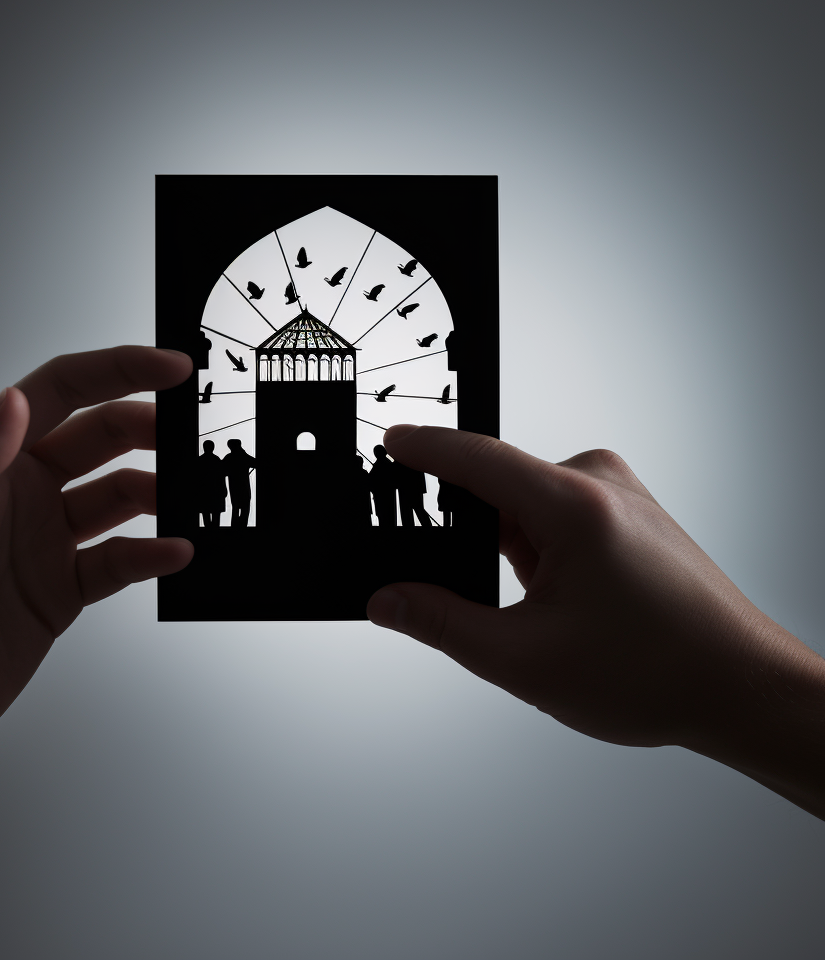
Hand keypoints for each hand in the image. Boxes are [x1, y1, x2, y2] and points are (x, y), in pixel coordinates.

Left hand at [0, 346, 193, 781]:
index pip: (62, 393)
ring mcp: (48, 540)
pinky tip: (176, 553)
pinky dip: (153, 553)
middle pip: (103, 437)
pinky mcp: (65, 587)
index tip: (172, 368)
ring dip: (161, 491)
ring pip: (122, 495)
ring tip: (195, 495)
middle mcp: (23, 493)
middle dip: (151, 428)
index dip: (118, 370)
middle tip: (194, 435)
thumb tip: (14, 398)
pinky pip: (122, 558)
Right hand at [367, 425, 824, 818]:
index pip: (476, 457)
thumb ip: (442, 624)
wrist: (742, 688)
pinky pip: (556, 513)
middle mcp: (600, 483)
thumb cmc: (659, 673)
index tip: (387, 441)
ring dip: (514, 552)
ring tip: (550, 616)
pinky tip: (566, 603)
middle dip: (475, 539)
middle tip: (488, 598)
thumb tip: (389, 601)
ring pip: (526, 506)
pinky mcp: (627, 509)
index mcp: (575, 506)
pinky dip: (540, 550)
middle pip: (498, 487)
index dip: (423, 449)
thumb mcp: (526, 660)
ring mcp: (618, 493)